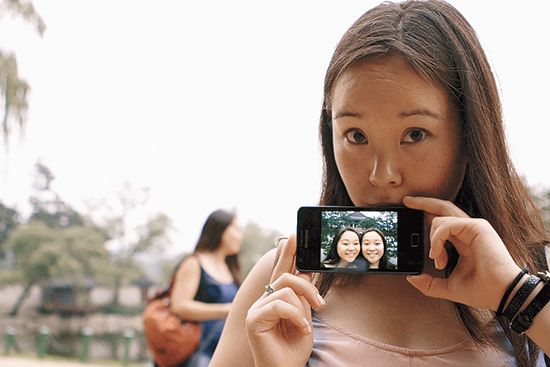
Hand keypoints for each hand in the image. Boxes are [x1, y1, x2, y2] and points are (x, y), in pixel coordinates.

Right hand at [245, 234, 324, 366]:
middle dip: (307, 287)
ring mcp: (256, 309)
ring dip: (302, 308)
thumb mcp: (304, 316)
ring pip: (285, 289)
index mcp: (275, 298)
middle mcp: (264, 300)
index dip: (287, 252)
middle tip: (320, 304)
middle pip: (286, 276)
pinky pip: (279, 305)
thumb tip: (306, 271)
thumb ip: (302, 296)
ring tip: (305, 326)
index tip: (294, 236)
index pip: (281, 270)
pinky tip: (301, 329)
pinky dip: (295, 317)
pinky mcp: (253, 319)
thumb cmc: (293, 348)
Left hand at [403, 196, 520, 310]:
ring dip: (432, 239)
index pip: (442, 220)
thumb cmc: (481, 290)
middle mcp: (468, 230)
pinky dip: (437, 239)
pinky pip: (447, 224)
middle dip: (423, 202)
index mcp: (463, 240)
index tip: (409, 214)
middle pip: (442, 208)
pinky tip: (437, 255)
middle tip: (406, 201)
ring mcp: (474, 227)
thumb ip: (429, 283)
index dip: (426, 214)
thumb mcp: (448, 287)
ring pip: (440, 218)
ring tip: (437, 259)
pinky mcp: (477, 227)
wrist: (501, 295)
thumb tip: (411, 278)